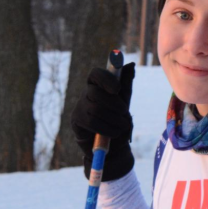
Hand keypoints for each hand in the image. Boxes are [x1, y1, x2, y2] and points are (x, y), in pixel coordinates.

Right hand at [71, 63, 135, 181]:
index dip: (105, 79)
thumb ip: (126, 83)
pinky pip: (92, 123)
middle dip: (114, 104)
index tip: (117, 89)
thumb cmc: (119, 118)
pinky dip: (107, 128)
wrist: (114, 143)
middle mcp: (86, 93)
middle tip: (125, 112)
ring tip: (123, 125)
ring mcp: (79, 107)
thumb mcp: (125, 100)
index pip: (96, 74)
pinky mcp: (77, 121)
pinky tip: (115, 132)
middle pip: (96, 93)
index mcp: (98, 84)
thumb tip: (130, 65)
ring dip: (114, 118)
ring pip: (95, 109)